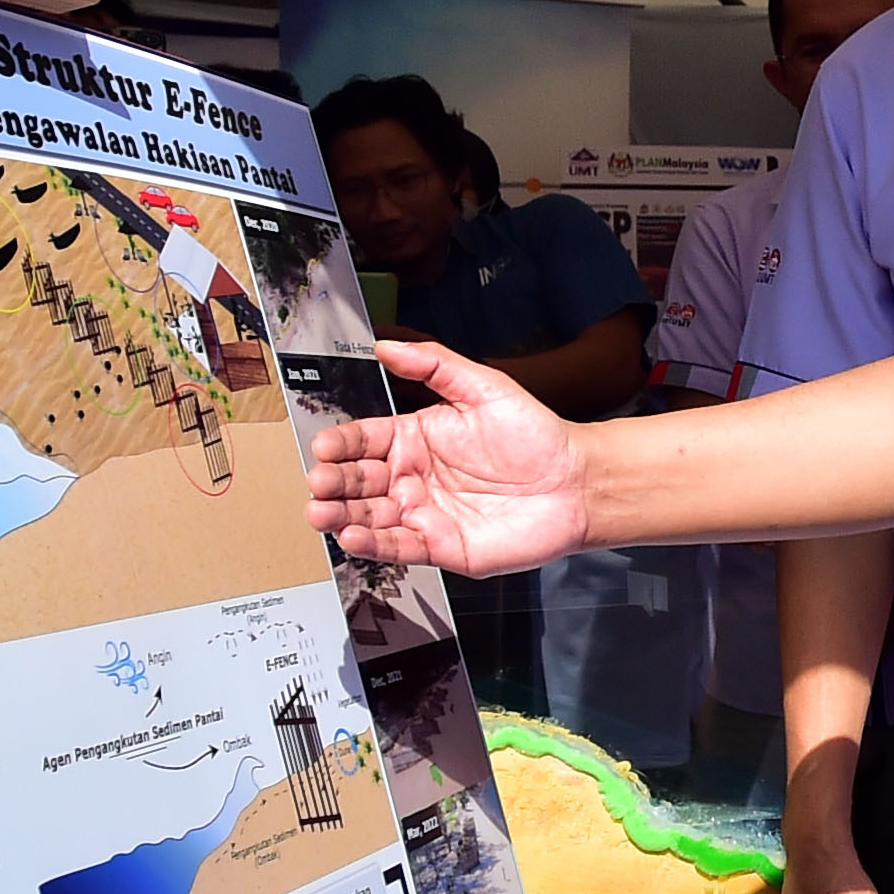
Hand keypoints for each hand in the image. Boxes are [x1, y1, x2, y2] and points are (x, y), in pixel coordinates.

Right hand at [304, 341, 592, 571]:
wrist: (576, 481)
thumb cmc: (535, 434)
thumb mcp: (483, 387)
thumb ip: (434, 364)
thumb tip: (384, 345)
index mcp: (414, 438)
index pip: (363, 440)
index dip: (340, 444)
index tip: (323, 447)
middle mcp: (411, 478)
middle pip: (358, 482)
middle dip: (333, 483)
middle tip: (318, 482)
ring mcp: (423, 514)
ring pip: (370, 517)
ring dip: (340, 516)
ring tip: (319, 512)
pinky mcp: (441, 547)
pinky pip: (399, 548)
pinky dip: (373, 545)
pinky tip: (352, 536)